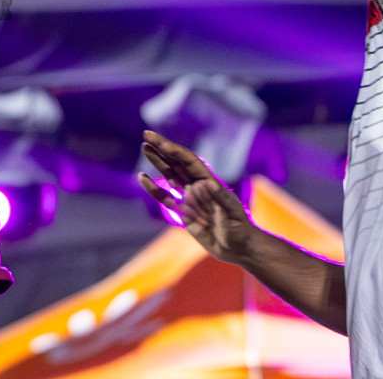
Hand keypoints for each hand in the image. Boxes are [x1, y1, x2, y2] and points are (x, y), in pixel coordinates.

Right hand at [138, 129, 256, 265]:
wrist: (238, 248)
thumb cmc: (240, 229)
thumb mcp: (232, 213)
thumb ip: (219, 198)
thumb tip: (203, 183)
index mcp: (209, 182)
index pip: (188, 161)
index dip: (173, 150)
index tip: (158, 141)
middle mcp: (197, 186)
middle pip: (177, 163)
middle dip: (162, 149)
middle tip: (146, 135)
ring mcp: (189, 198)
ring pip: (170, 176)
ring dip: (158, 162)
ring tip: (145, 147)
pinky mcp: (183, 212)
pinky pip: (165, 198)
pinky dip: (154, 188)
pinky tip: (143, 178)